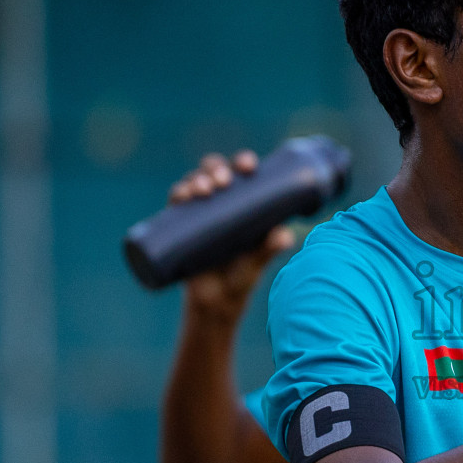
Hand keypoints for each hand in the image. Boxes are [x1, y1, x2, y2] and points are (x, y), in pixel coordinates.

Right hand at [170, 150, 296, 321]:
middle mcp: (220, 201)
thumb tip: (287, 236)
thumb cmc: (243, 275)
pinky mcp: (180, 223)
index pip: (242, 173)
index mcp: (243, 201)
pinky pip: (175, 202)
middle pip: (215, 172)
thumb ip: (269, 248)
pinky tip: (181, 195)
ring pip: (193, 182)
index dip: (243, 162)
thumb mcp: (257, 261)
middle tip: (222, 181)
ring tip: (202, 190)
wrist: (215, 300)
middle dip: (216, 168)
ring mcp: (199, 211)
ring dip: (195, 179)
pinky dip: (177, 194)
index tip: (248, 166)